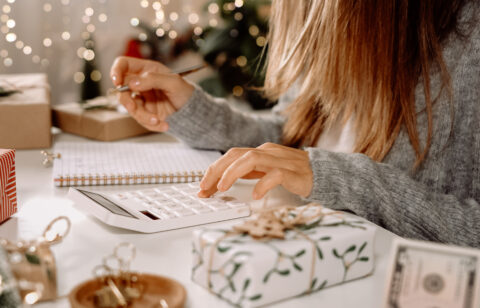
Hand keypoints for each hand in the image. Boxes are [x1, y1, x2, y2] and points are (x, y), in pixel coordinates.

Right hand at [110, 56, 193, 131]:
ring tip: (158, 120)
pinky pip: (141, 120)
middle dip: (126, 100)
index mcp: (147, 70)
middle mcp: (141, 83)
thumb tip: (132, 83)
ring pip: (131, 107)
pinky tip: (164, 125)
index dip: (116, 71)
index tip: (117, 81)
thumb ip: (153, 80)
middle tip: (133, 107)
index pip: (124, 65)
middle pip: (122, 89)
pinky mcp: (146, 113)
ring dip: (143, 116)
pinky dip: (151, 124)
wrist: (194, 112)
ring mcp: (142, 99)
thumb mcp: (174, 82)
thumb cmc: (186, 92)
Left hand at [198, 142, 312, 198]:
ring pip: (251, 159)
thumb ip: (248, 173)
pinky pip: (275, 175)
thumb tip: (221, 182)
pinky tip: (256, 195)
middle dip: (216, 171)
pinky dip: (263, 184)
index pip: (230, 156)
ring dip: (233, 173)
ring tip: (223, 188)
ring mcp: (280, 160)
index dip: (213, 170)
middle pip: (235, 154)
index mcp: (259, 152)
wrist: (323, 173)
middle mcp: (267, 152)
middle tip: (205, 189)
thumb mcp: (266, 171)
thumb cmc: (293, 174)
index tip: (202, 187)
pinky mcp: (293, 172)